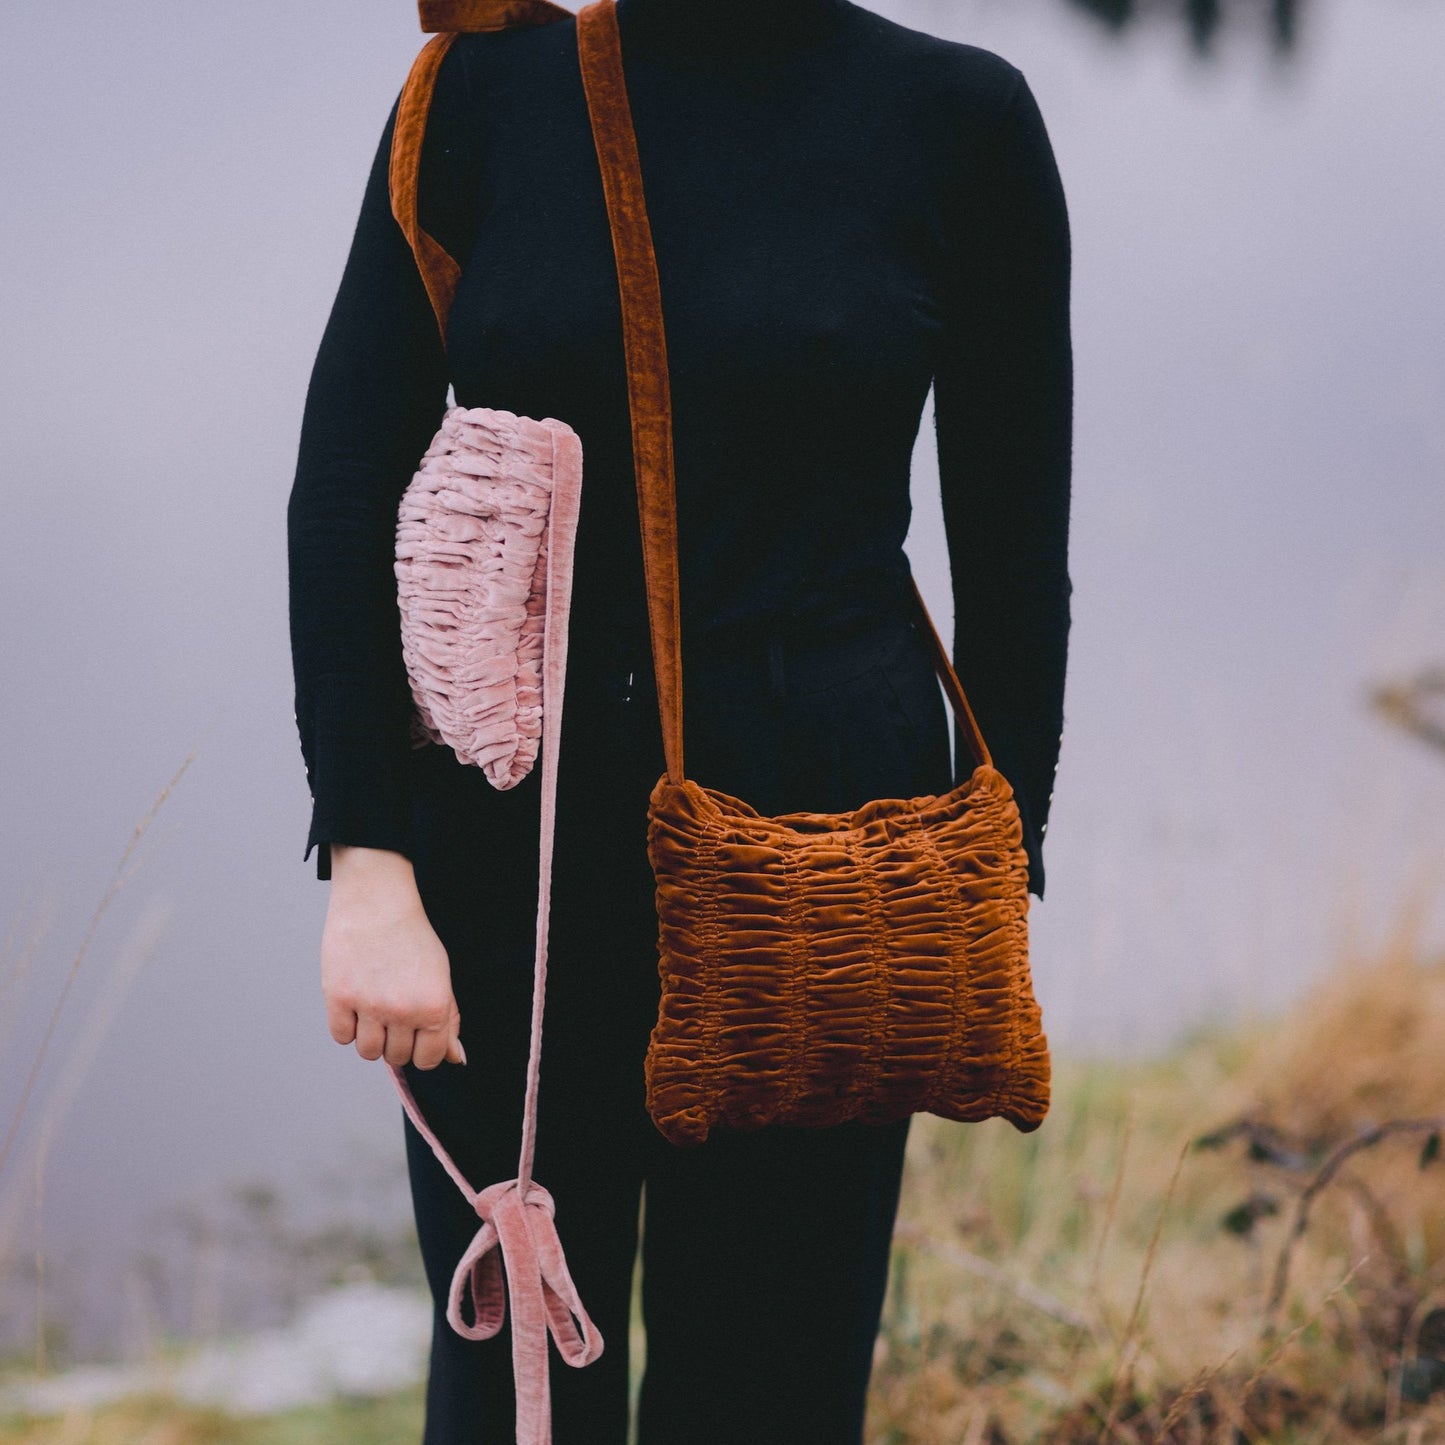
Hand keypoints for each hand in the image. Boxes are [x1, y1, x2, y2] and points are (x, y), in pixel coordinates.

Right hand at [320, 846, 464, 1070]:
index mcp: (434, 1006)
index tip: (418, 1035)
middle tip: (395, 1013)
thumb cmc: (413, 938)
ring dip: (372, 1038)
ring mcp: (369, 1005)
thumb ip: (449, 1020)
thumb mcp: (441, 977)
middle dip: (398, 1041)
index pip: (430, 1059)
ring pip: (369, 1053)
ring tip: (374, 1010)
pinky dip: (347, 1027)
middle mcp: (403, 1010)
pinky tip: (355, 1004)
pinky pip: (341, 1037)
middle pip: (398, 1057)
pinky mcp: (338, 997)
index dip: (424, 1050)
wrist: (378, 902)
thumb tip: (456, 1058)